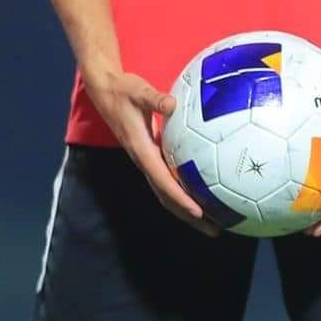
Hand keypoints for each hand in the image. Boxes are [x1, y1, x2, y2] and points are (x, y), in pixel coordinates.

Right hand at [81, 67, 216, 235]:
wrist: (106, 91)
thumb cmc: (124, 90)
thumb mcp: (138, 90)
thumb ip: (154, 98)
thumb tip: (172, 104)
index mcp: (141, 150)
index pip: (163, 181)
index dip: (181, 198)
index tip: (199, 212)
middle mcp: (144, 161)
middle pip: (167, 197)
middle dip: (189, 216)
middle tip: (214, 230)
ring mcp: (147, 161)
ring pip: (167, 193)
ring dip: (187, 210)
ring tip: (213, 223)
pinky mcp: (151, 157)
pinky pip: (168, 181)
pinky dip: (184, 193)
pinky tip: (203, 195)